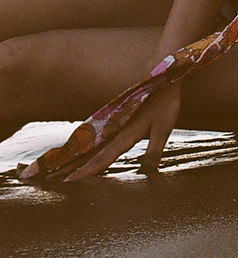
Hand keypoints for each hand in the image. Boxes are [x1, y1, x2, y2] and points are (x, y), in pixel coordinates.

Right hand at [63, 81, 182, 179]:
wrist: (162, 76)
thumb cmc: (165, 103)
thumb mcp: (163, 128)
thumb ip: (153, 151)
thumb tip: (146, 175)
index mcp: (125, 134)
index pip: (102, 158)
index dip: (86, 171)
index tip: (68, 181)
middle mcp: (114, 130)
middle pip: (89, 152)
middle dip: (71, 166)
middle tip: (52, 178)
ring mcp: (113, 123)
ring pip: (90, 144)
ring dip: (76, 156)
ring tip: (59, 168)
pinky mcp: (117, 117)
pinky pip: (97, 135)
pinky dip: (86, 145)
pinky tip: (80, 150)